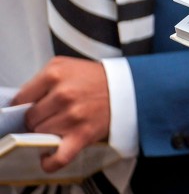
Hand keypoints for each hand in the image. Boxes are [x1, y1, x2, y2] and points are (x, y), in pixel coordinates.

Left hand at [12, 57, 109, 172]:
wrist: (128, 88)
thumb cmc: (97, 79)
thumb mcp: (65, 66)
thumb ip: (41, 80)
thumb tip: (23, 103)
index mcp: (54, 74)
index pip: (21, 99)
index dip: (26, 104)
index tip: (33, 106)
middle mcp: (62, 94)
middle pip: (30, 119)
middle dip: (39, 118)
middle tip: (54, 113)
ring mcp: (72, 116)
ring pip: (40, 135)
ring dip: (48, 133)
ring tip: (62, 124)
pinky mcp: (82, 134)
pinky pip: (58, 157)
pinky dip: (50, 161)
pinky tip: (49, 155)